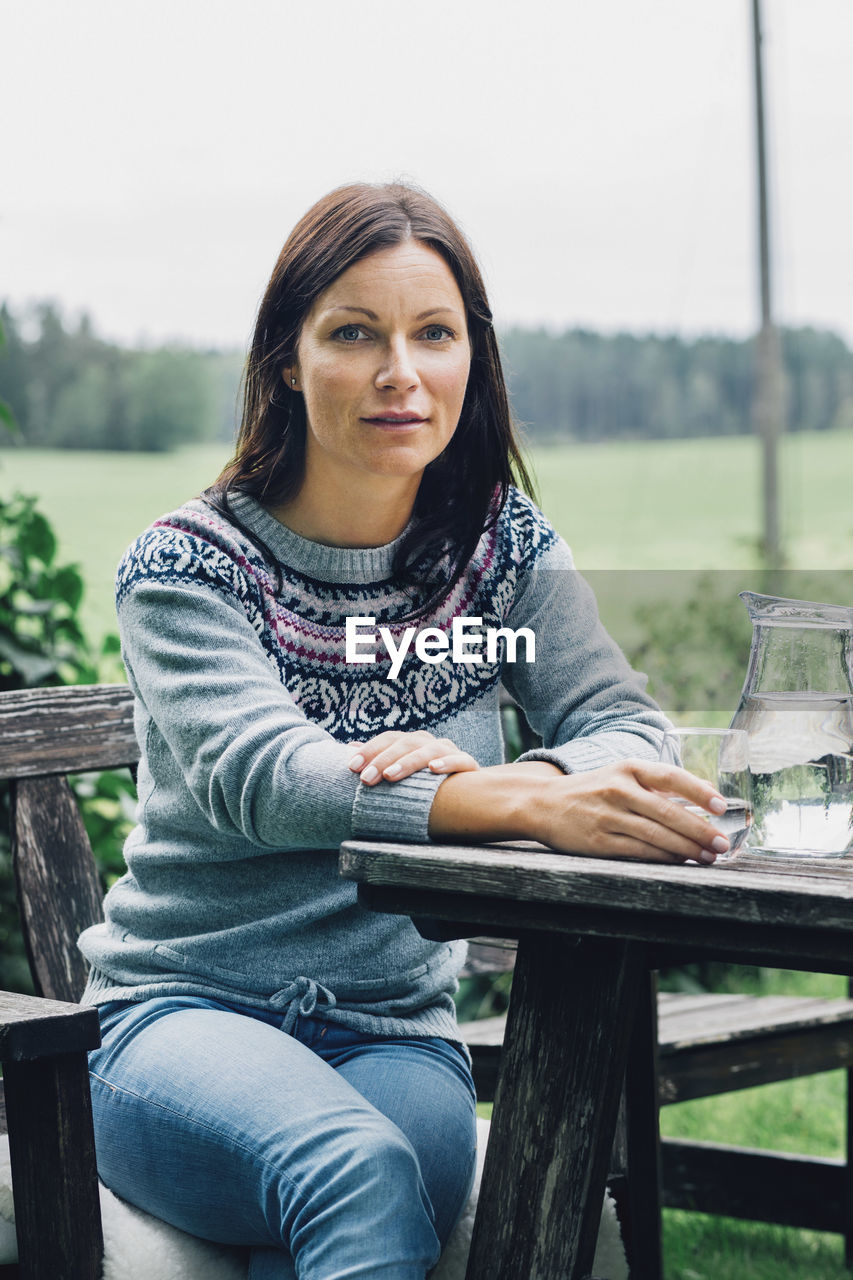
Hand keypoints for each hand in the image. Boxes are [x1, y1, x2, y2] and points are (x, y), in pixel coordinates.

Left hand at [348, 731, 479, 786]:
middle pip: (405, 743)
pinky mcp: (468, 764)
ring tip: (391, 775)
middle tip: (366, 779)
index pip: (388, 739)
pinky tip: (433, 768)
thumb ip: (378, 758)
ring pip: (428, 750)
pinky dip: (447, 762)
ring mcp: (449, 751)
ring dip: (408, 761)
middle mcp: (429, 742)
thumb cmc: (423, 781)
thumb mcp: (399, 769)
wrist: (465, 790)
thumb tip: (350, 748)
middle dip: (383, 760)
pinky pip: (459, 760)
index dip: (370, 750)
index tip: (351, 767)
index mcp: (412, 741)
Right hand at [530, 758, 729, 863]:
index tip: (721, 806)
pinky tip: (681, 861)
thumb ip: (656, 784)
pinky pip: (640, 852)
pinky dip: (664, 858)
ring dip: (687, 849)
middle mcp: (618, 790)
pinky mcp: (599, 842)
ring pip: (656, 836)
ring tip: (709, 856)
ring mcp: (608, 817)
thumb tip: (702, 795)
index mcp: (628, 769)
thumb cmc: (591, 790)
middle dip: (700, 830)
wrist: (542, 804)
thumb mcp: (620, 775)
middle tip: (722, 843)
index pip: (671, 777)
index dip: (699, 792)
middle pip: (668, 813)